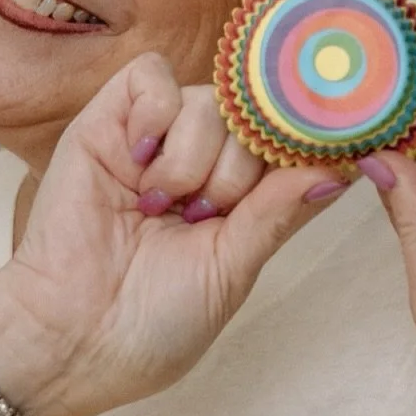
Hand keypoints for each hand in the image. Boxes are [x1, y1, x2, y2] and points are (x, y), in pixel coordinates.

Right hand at [0, 53, 347, 415]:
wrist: (73, 338)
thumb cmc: (151, 321)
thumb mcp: (234, 268)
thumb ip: (280, 211)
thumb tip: (341, 167)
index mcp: (235, 196)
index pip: (285, 140)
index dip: (299, 144)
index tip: (316, 157)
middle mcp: (199, 159)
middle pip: (253, 115)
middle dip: (237, 172)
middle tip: (200, 218)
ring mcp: (152, 137)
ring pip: (209, 99)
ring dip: (194, 157)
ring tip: (159, 206)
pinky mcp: (106, 122)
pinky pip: (151, 77)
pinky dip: (157, 115)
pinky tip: (141, 164)